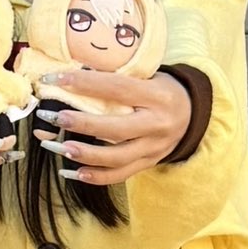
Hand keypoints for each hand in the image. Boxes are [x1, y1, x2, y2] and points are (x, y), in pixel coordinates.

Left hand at [34, 64, 192, 186]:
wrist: (192, 114)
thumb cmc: (161, 89)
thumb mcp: (148, 75)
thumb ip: (118, 75)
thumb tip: (74, 72)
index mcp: (157, 95)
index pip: (117, 88)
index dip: (85, 83)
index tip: (55, 80)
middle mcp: (158, 124)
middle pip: (117, 128)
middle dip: (83, 124)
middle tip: (55, 117)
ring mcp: (154, 148)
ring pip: (117, 158)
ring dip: (86, 155)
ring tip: (61, 148)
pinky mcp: (149, 163)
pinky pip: (120, 175)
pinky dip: (95, 176)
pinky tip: (73, 172)